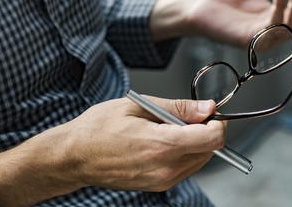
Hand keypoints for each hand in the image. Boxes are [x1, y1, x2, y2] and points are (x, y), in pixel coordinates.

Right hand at [0, 96, 223, 205]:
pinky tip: (161, 142)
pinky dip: (182, 153)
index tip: (209, 112)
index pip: (213, 139)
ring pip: (199, 161)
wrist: (74, 156)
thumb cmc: (99, 128)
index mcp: (162, 145)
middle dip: (206, 131)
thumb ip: (178, 108)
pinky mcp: (156, 186)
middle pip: (210, 151)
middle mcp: (165, 168)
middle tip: (186, 116)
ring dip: (194, 143)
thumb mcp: (138, 106)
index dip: (217, 123)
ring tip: (167, 128)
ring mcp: (161, 181)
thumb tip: (207, 107)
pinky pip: (184, 169)